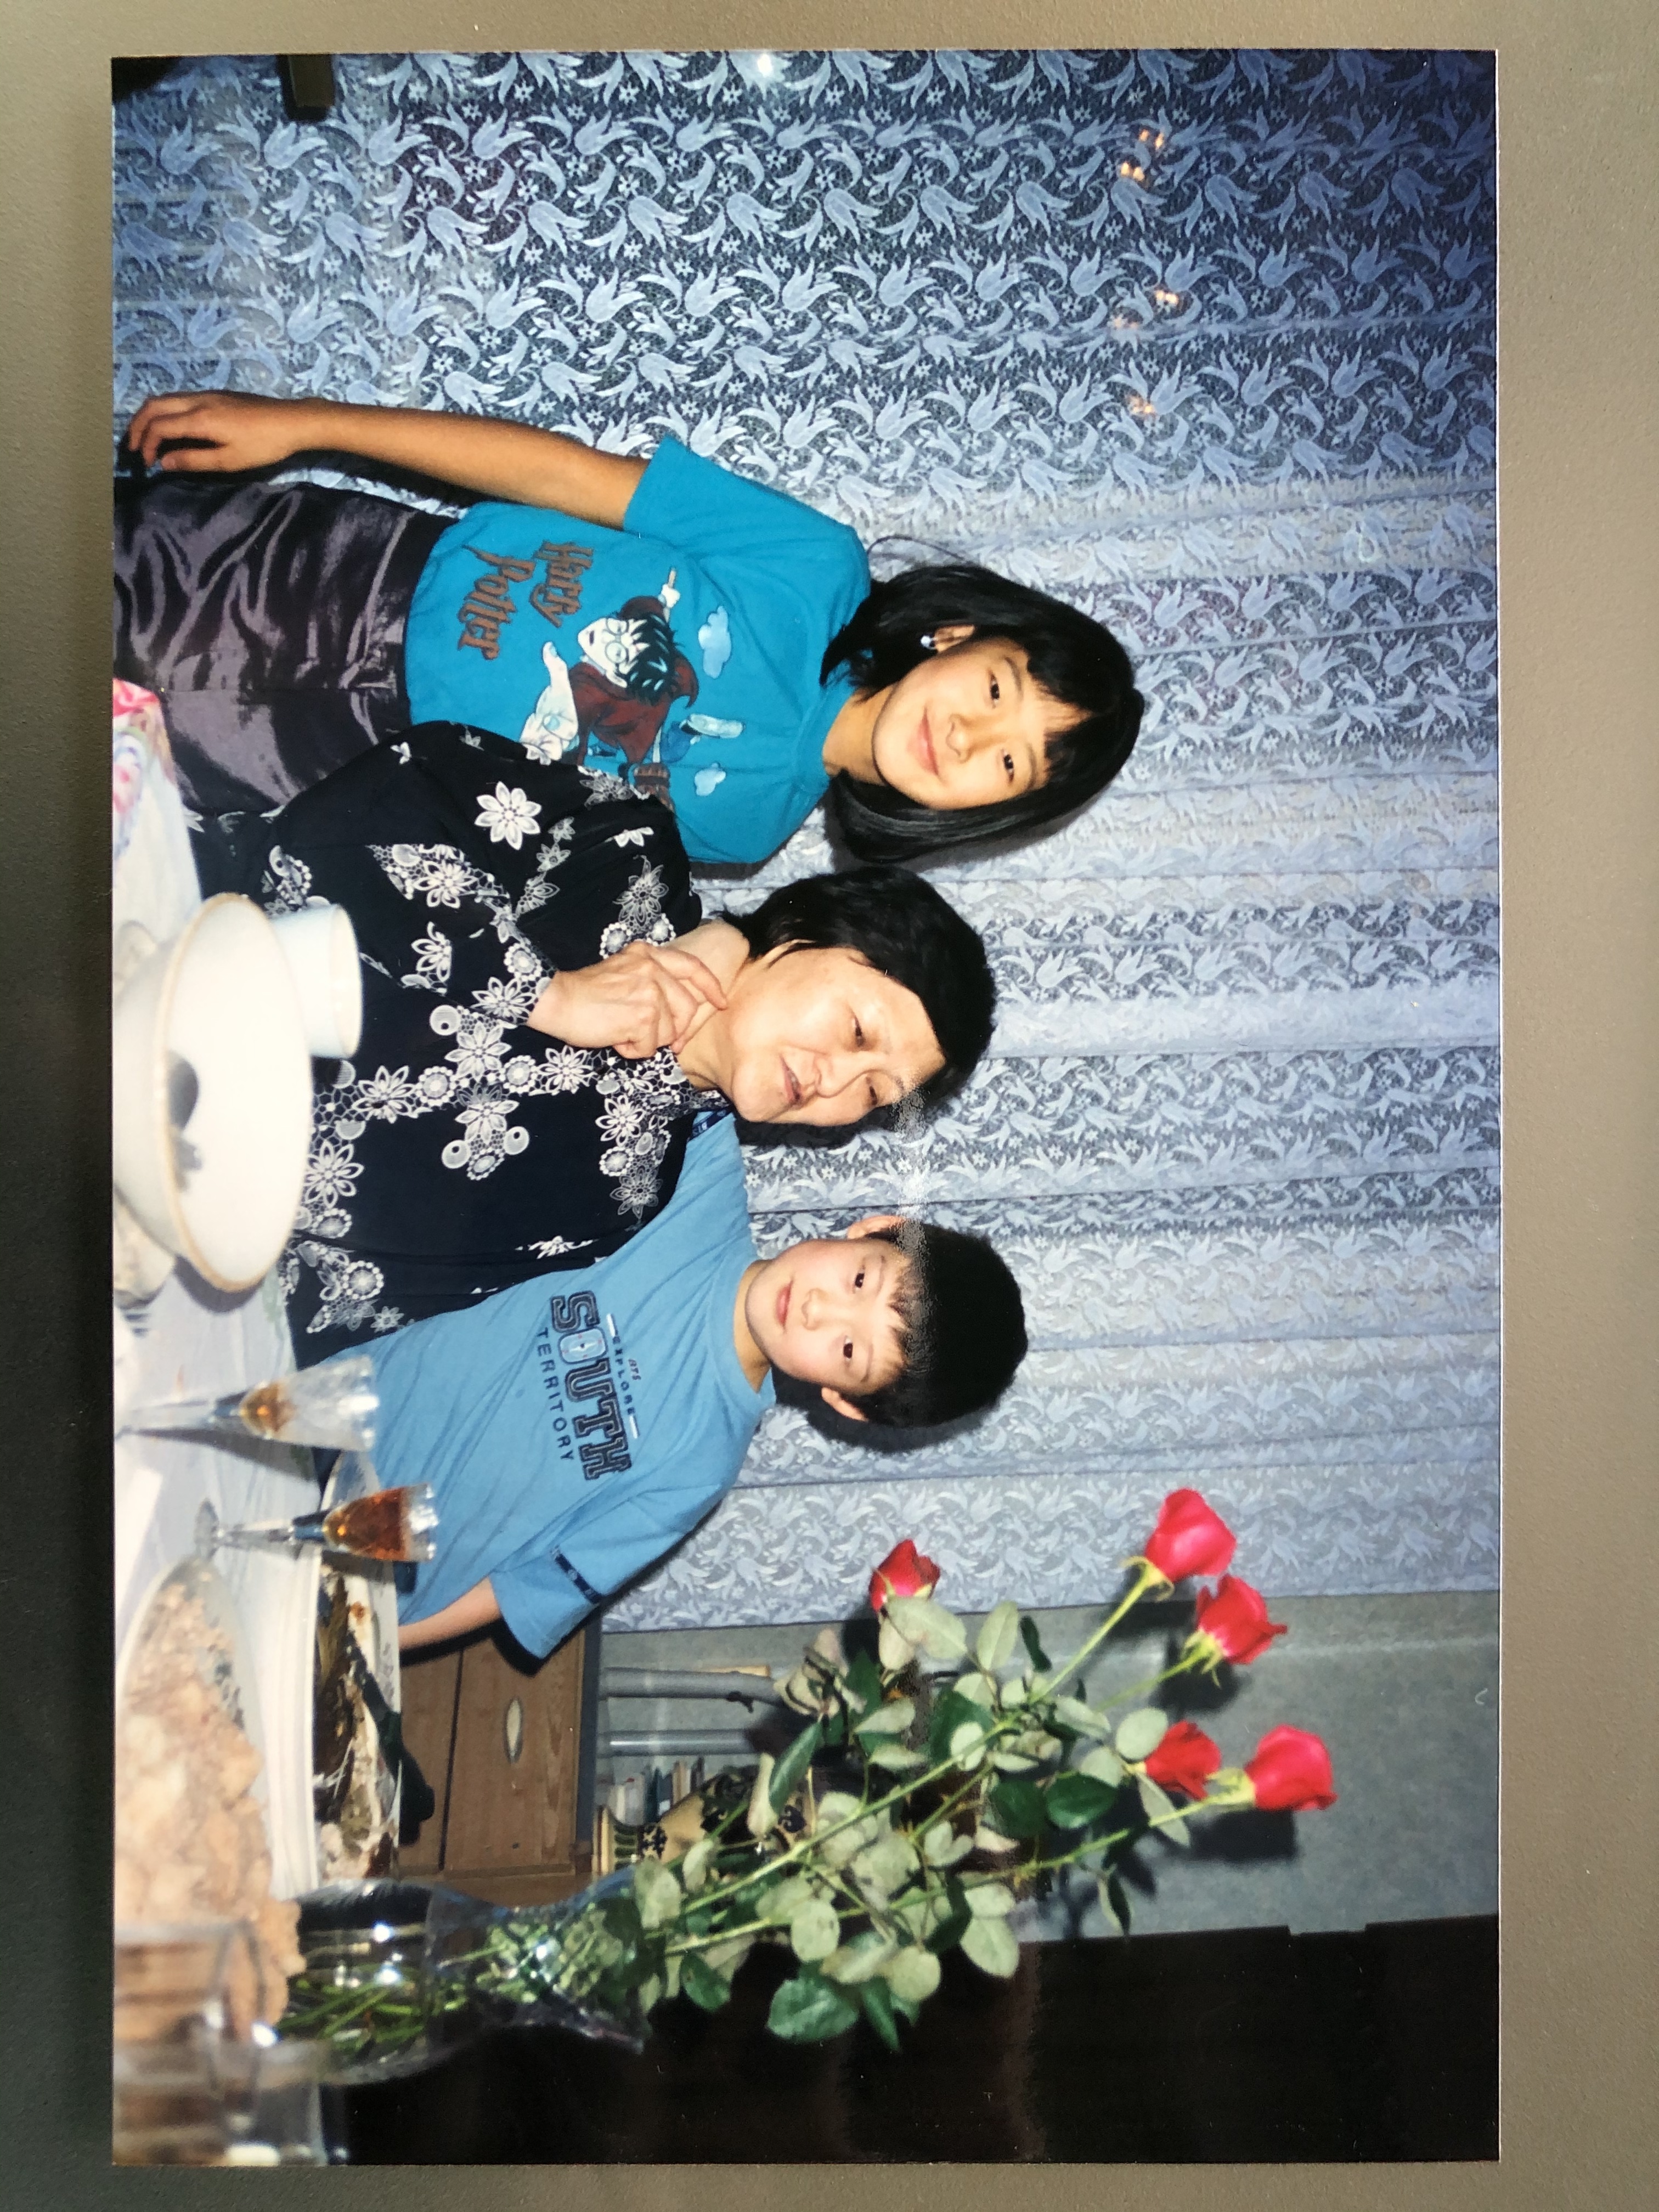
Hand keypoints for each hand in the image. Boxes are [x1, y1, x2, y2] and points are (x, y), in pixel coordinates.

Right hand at [124, 390, 328, 472]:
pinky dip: (164, 412)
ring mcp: (205, 395)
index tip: (147, 464)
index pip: (158, 426)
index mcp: (199, 418)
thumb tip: (164, 462)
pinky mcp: (214, 395)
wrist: (291, 421)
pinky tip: (169, 428)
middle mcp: (197, 401)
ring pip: (164, 399)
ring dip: (149, 417)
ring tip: (146, 438)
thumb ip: (194, 460)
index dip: (146, 445)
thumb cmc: (263, 445)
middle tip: (133, 448)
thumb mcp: (229, 460)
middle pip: (153, 405)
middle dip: (138, 426)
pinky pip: (178, 399)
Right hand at [526, 940, 728, 1059]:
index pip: (693, 967)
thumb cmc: (585, 994)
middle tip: (656, 1041)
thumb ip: (651, 981)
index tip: (720, 1002)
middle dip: (675, 1031)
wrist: (557, 1001)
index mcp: (648, 954)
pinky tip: (615, 1038)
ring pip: (669, 1031)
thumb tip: (679, 1012)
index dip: (710, 987)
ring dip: (647, 1041)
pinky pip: (651, 1046)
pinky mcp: (642, 1015)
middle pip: (687, 1008)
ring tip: (621, 1032)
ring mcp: (649, 991)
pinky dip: (633, 1050)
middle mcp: (652, 968)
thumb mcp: (623, 972)